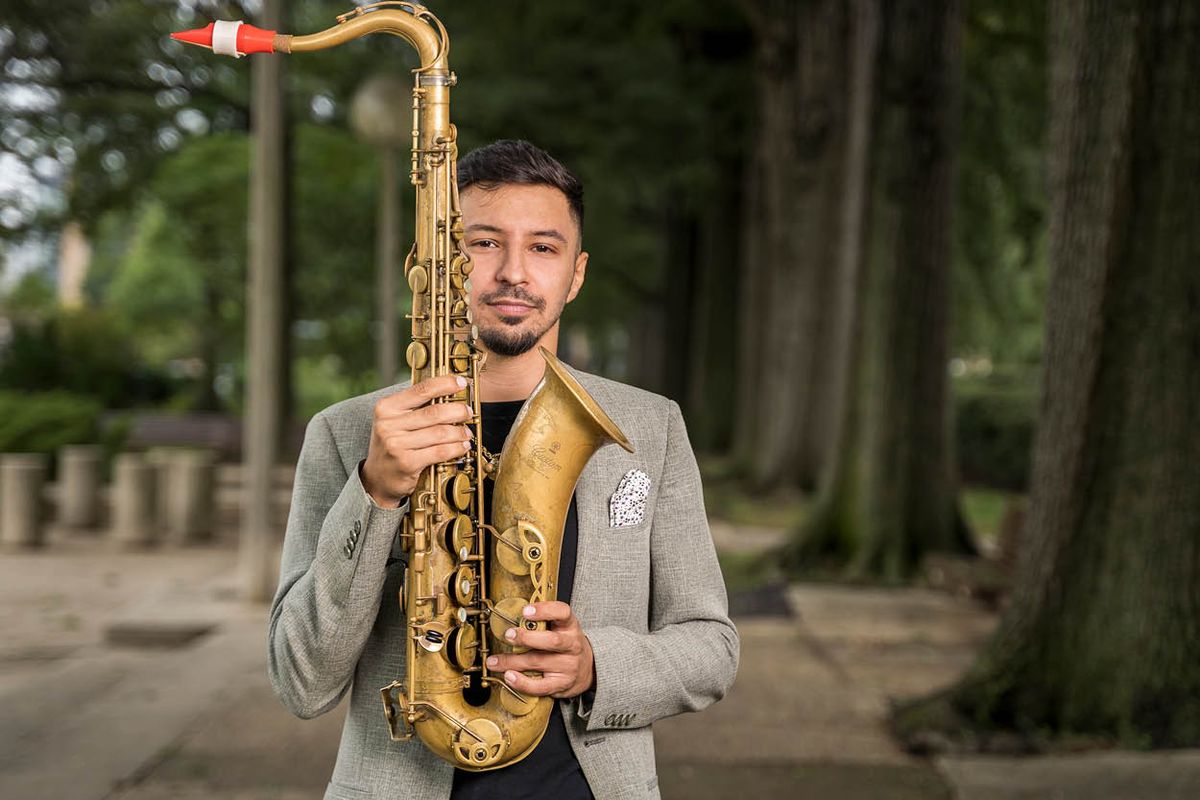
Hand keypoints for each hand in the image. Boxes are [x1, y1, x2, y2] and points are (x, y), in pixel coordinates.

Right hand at [360, 375, 472, 506]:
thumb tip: (450, 390)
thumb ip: (416, 406)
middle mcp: (388, 424)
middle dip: (458, 411)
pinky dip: (456, 448)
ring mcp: (396, 444)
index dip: (445, 384)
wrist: (378, 478)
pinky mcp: (407, 463)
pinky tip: (463, 446)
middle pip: (434, 412)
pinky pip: (440, 451)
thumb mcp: (395, 421)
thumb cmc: (393, 445)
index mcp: (386, 407)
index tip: (462, 383)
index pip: (421, 390)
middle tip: (468, 411)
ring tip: (467, 432)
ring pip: (440, 433)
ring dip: (459, 432)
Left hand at [486, 601, 594, 698]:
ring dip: (512, 661)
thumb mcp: (562, 628)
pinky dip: (522, 682)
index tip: (526, 611)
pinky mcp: (561, 684)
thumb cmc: (567, 645)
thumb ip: (543, 622)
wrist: (588, 669)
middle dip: (526, 638)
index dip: (545, 610)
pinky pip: (540, 686)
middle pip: (551, 641)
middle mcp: (572, 645)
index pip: (563, 613)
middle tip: (508, 635)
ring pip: (538, 662)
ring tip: (494, 661)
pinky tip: (509, 676)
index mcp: (570, 626)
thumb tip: (511, 619)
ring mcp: (568, 666)